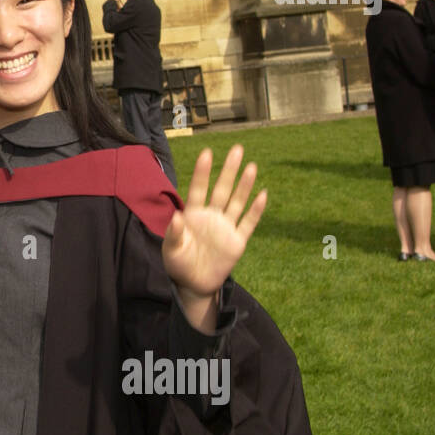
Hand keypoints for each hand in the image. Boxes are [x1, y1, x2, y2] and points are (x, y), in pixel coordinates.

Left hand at [162, 145, 266, 331]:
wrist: (194, 285)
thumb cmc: (178, 264)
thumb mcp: (171, 250)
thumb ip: (174, 233)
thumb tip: (177, 216)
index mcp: (193, 215)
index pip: (198, 189)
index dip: (202, 172)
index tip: (207, 153)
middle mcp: (211, 216)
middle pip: (222, 189)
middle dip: (229, 170)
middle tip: (237, 149)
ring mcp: (225, 227)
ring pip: (237, 202)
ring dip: (244, 185)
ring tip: (251, 166)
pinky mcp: (237, 241)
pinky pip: (248, 223)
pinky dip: (256, 210)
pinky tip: (263, 194)